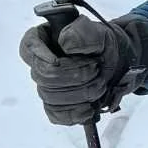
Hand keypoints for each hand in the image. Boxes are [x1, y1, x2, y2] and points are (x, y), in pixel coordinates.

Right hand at [18, 12, 147, 125]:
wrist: (120, 63)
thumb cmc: (104, 44)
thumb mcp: (98, 32)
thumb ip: (82, 32)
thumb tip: (64, 43)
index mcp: (43, 39)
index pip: (28, 47)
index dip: (39, 55)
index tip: (58, 60)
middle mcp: (41, 63)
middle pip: (44, 76)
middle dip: (74, 76)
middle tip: (97, 70)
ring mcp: (48, 86)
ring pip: (50, 97)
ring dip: (80, 94)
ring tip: (100, 85)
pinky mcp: (58, 104)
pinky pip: (56, 114)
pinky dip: (73, 114)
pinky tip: (89, 108)